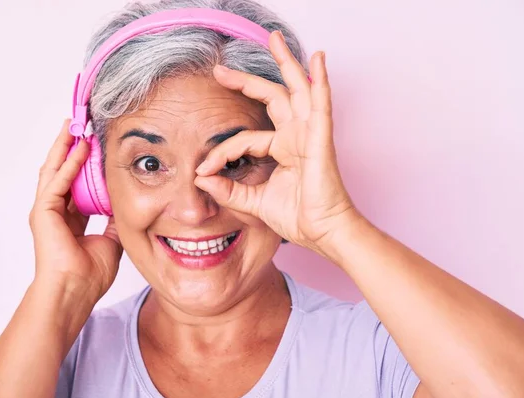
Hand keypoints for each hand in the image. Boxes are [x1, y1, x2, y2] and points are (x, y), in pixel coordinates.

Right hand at [29, 120, 122, 302]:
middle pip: (62, 172)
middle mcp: (56, 212)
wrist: (75, 291)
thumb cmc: (90, 274)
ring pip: (55, 170)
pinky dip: (69, 162)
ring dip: (65, 147)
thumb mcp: (111, 239)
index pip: (77, 185)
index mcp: (70, 220)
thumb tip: (125, 203)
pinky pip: (58, 180)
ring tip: (74, 126)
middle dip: (71, 148)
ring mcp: (47, 211)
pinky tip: (80, 147)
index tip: (96, 147)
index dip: (86, 166)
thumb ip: (115, 220)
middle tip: (80, 126)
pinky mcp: (43, 211)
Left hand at [194, 31, 357, 255]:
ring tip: (274, 38)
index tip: (202, 171)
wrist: (322, 232)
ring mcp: (308, 133)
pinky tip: (317, 58)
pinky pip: (320, 102)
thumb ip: (229, 190)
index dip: (220, 152)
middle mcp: (294, 136)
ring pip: (295, 89)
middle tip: (220, 69)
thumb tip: (201, 179)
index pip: (243, 139)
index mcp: (281, 149)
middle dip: (245, 81)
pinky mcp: (320, 138)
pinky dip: (319, 79)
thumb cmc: (298, 217)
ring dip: (285, 63)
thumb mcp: (254, 201)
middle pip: (271, 98)